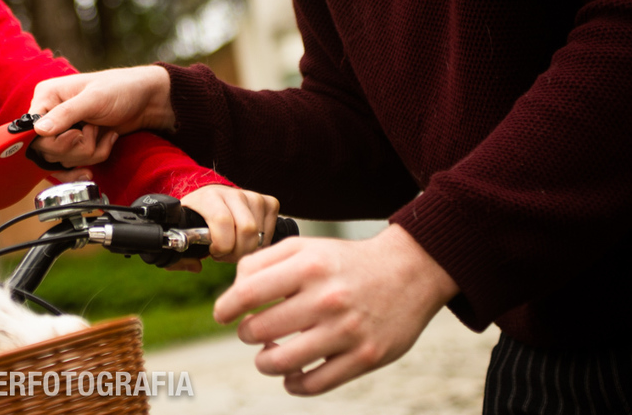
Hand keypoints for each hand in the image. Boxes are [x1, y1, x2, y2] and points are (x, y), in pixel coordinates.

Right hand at [29, 67, 174, 153]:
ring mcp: (62, 131)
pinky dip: (89, 161)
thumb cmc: (120, 89)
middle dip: (77, 147)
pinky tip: (100, 154)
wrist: (145, 101)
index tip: (77, 135)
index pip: (33, 131)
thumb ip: (66, 114)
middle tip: (95, 129)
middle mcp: (49, 114)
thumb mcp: (94, 99)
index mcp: (46, 96)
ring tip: (104, 132)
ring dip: (89, 152)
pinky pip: (72, 165)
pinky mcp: (74, 144)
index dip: (55, 140)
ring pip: (63, 160)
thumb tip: (39, 130)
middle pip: (47, 150)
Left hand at [181, 185, 280, 262]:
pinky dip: (260, 244)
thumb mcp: (183, 234)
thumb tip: (196, 267)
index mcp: (208, 197)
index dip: (221, 244)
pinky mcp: (268, 202)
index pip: (222, 221)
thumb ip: (180, 257)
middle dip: (237, 252)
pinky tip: (246, 240)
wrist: (210, 201)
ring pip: (260, 234)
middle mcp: (232, 193)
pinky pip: (270, 232)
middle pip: (247, 229)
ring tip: (234, 246)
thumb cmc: (196, 220)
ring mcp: (252, 196)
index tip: (213, 251)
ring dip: (248, 250)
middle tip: (226, 254)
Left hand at [213, 224, 457, 395]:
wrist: (409, 272)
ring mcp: (348, 331)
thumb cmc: (344, 261)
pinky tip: (291, 374)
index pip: (248, 293)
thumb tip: (233, 291)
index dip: (226, 307)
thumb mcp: (305, 247)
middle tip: (251, 331)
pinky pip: (315, 384)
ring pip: (282, 363)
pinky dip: (294, 384)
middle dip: (247, 334)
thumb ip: (263, 262)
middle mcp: (327, 298)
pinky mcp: (366, 357)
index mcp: (308, 266)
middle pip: (260, 330)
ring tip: (267, 354)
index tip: (222, 315)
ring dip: (264, 362)